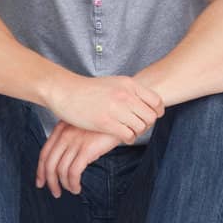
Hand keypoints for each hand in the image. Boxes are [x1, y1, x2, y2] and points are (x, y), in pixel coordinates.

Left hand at [36, 124, 121, 197]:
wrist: (122, 114)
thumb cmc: (105, 122)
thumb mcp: (83, 125)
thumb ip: (72, 136)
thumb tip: (66, 157)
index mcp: (61, 128)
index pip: (44, 153)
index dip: (40, 170)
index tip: (41, 181)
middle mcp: (65, 134)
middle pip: (49, 163)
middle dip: (50, 182)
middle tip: (55, 192)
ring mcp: (75, 141)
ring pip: (60, 170)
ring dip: (64, 185)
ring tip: (72, 189)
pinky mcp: (87, 149)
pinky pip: (74, 172)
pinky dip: (73, 183)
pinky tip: (77, 187)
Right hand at [46, 75, 163, 142]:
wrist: (65, 91)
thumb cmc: (88, 89)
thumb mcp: (114, 83)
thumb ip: (129, 91)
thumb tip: (144, 101)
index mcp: (129, 84)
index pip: (156, 101)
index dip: (156, 112)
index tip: (150, 117)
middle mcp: (125, 95)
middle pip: (151, 116)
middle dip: (147, 124)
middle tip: (139, 127)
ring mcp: (116, 109)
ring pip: (141, 127)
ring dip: (137, 132)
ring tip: (130, 132)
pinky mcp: (106, 122)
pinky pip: (128, 135)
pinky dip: (128, 138)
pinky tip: (123, 137)